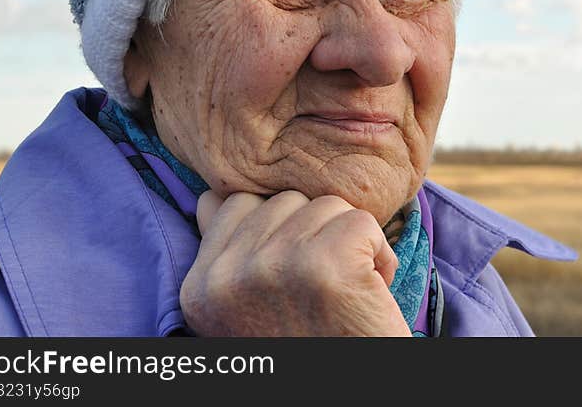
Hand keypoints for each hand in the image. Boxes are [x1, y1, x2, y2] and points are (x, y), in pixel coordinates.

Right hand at [179, 190, 410, 336]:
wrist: (344, 395)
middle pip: (284, 201)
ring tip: (345, 291)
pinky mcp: (326, 264)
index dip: (275, 227)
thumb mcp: (243, 308)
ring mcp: (275, 266)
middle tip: (322, 288)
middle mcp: (228, 275)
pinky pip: (361, 221)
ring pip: (324, 205)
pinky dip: (379, 254)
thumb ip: (228, 252)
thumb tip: (214, 195)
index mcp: (201, 286)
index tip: (293, 269)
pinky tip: (369, 291)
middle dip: (313, 233)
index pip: (232, 204)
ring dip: (348, 243)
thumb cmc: (305, 346)